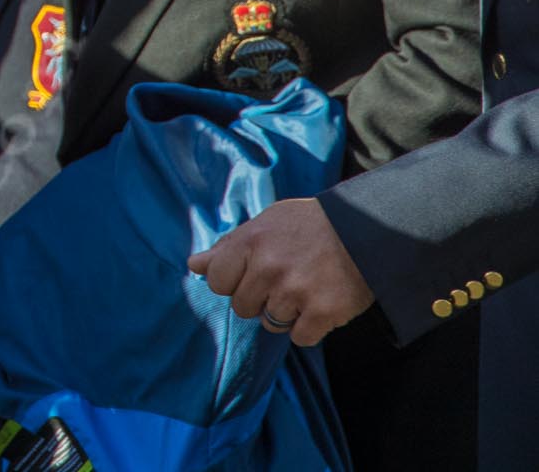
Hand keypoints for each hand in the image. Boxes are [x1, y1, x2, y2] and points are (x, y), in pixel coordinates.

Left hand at [188, 197, 374, 346]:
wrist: (367, 228)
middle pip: (242, 307)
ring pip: (270, 324)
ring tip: (304, 289)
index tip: (251, 275)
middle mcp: (268, 268)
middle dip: (259, 299)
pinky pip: (300, 337)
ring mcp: (295, 291)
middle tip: (283, 281)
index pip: (217, 282)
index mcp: (249, 242)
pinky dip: (310, 327)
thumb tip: (194, 265)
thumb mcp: (265, 224)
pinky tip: (320, 305)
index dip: (233, 283)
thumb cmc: (309, 225)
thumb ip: (228, 246)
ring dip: (285, 313)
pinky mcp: (323, 312)